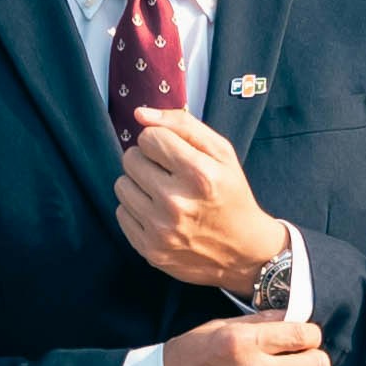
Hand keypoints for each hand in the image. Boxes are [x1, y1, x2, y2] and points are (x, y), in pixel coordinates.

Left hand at [117, 109, 282, 290]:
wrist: (244, 251)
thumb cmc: (231, 193)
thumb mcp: (221, 152)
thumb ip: (182, 125)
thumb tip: (140, 114)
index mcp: (199, 174)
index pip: (149, 137)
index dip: (160, 140)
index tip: (174, 152)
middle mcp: (177, 202)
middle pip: (131, 159)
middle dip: (148, 160)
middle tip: (169, 173)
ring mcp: (160, 230)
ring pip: (121, 185)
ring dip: (139, 184)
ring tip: (163, 193)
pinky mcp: (149, 250)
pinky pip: (121, 212)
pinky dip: (136, 209)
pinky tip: (159, 214)